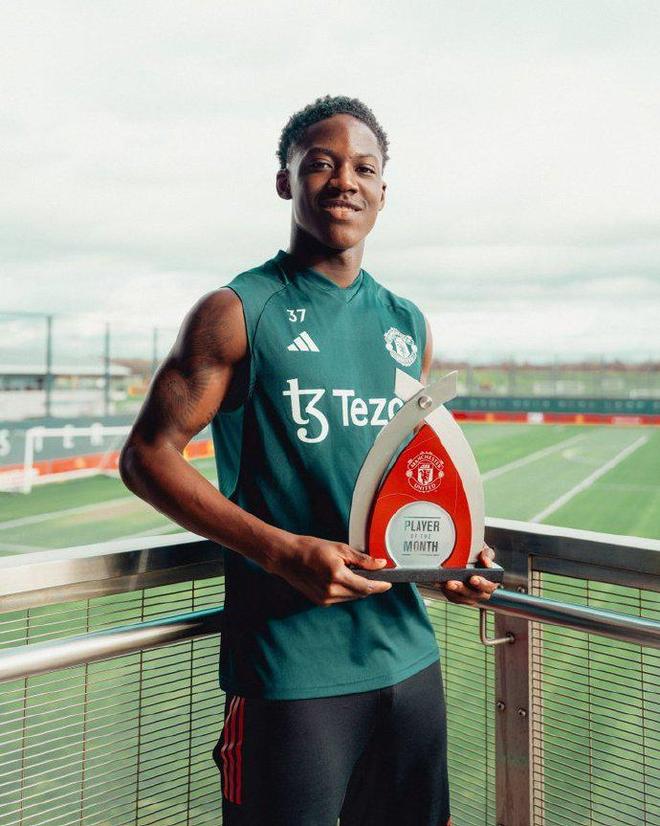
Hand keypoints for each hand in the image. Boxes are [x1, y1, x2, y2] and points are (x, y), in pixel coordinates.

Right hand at [268, 534, 391, 606]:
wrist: (286, 557)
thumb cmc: (310, 549)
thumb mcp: (340, 548)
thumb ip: (362, 559)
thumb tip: (380, 564)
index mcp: (337, 576)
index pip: (366, 587)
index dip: (379, 586)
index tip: (388, 583)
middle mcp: (331, 591)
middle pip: (360, 593)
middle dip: (369, 585)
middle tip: (373, 573)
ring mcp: (325, 598)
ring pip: (351, 596)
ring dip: (357, 588)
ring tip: (351, 572)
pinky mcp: (320, 601)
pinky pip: (341, 598)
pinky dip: (346, 589)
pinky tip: (340, 577)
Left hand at [431, 543, 499, 605]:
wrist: (467, 558)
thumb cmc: (478, 555)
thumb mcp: (484, 551)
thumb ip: (487, 554)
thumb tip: (485, 560)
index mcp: (492, 581)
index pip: (490, 586)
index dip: (482, 583)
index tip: (473, 578)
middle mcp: (483, 592)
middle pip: (475, 594)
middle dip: (463, 588)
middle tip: (453, 582)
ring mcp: (471, 596)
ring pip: (462, 597)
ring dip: (453, 591)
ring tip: (445, 583)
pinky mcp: (459, 597)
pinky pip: (453, 597)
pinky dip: (445, 590)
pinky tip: (439, 583)